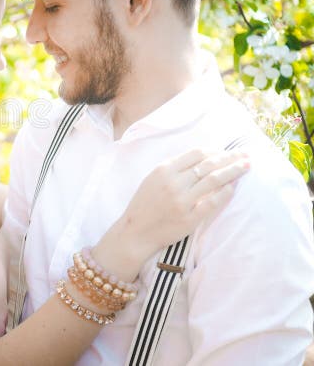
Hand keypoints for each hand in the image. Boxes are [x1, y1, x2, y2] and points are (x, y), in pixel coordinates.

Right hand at [94, 148, 249, 280]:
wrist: (136, 231)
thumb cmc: (144, 204)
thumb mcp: (153, 179)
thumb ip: (174, 168)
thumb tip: (202, 158)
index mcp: (164, 170)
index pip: (196, 154)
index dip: (215, 151)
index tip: (226, 152)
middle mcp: (174, 183)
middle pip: (209, 164)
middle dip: (230, 157)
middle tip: (245, 154)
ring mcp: (182, 200)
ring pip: (214, 180)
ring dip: (233, 171)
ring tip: (246, 166)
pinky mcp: (190, 217)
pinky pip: (213, 201)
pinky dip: (226, 192)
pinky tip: (234, 186)